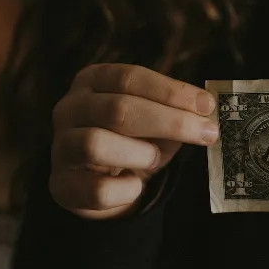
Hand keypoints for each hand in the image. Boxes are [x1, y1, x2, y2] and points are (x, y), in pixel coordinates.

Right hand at [49, 63, 218, 219]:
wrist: (102, 184)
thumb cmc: (133, 141)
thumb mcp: (155, 121)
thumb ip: (176, 113)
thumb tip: (205, 113)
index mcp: (93, 81)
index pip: (129, 77)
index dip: (171, 91)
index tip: (207, 105)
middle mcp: (69, 108)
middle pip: (118, 109)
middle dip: (170, 122)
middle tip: (207, 134)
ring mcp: (60, 146)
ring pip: (96, 145)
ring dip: (140, 153)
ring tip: (154, 159)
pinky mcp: (61, 185)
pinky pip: (97, 190)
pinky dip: (126, 190)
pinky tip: (135, 185)